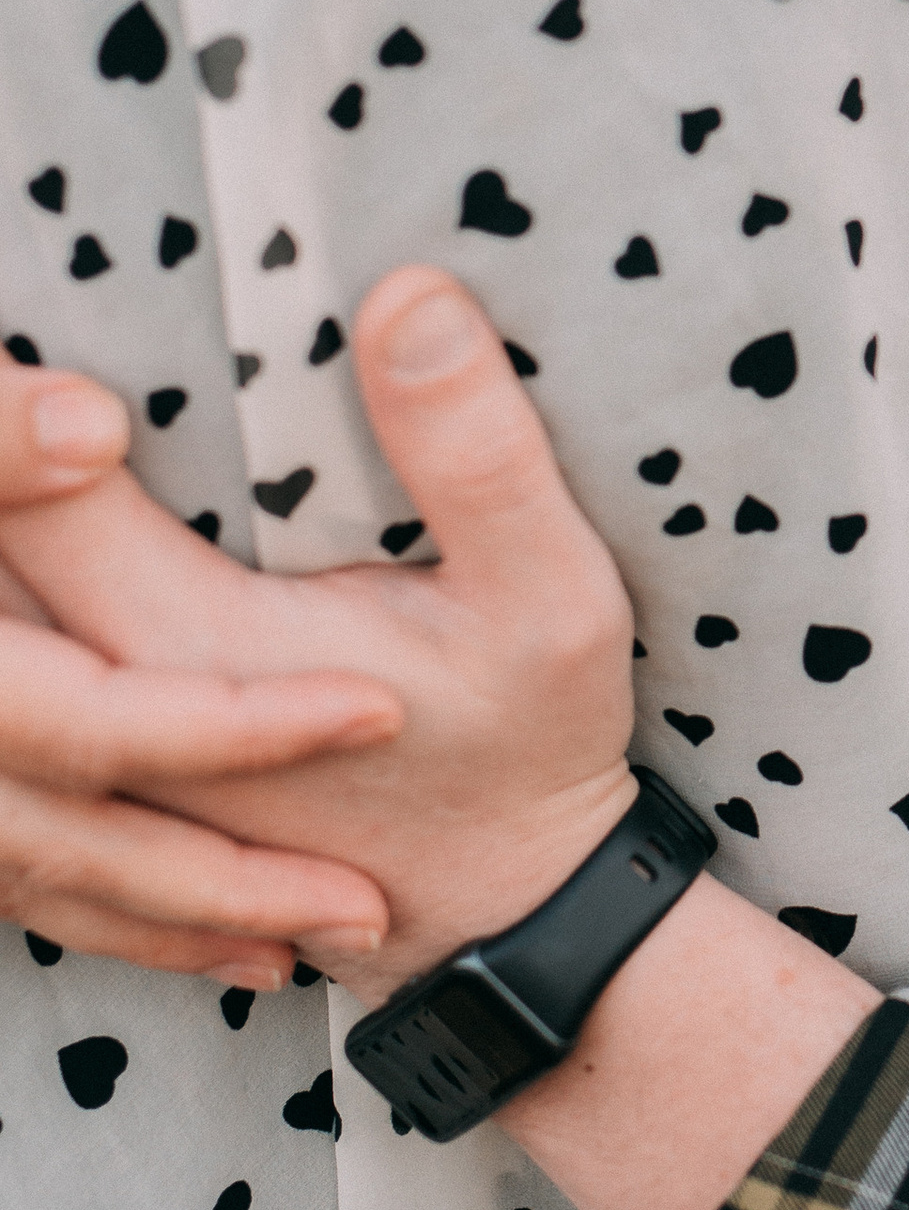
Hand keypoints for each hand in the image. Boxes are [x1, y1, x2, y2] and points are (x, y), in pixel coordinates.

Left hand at [1, 278, 875, 1209]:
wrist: (509, 913)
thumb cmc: (532, 750)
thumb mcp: (552, 595)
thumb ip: (474, 450)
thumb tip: (407, 295)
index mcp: (196, 643)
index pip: (44, 493)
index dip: (17, 404)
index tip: (21, 319)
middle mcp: (110, 715)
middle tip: (2, 359)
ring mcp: (94, 763)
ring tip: (5, 449)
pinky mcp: (100, 784)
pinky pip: (7, 725)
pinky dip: (6, 656)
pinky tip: (22, 589)